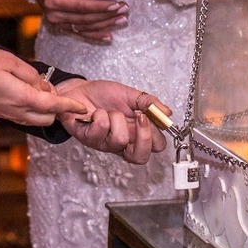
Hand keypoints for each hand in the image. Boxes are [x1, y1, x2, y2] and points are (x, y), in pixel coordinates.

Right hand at [0, 47, 87, 125]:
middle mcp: (16, 112)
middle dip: (58, 108)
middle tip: (56, 87)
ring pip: (36, 120)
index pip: (53, 106)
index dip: (70, 107)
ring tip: (43, 88)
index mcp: (21, 98)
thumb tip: (43, 85)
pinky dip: (34, 110)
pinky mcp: (0, 114)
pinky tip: (29, 93)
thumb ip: (30, 74)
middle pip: (47, 118)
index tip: (84, 107)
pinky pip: (24, 117)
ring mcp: (7, 115)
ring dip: (46, 110)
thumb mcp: (8, 61)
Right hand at [21, 0, 128, 42]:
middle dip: (107, 15)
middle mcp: (54, 16)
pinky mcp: (61, 25)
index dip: (100, 6)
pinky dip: (95, 35)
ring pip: (85, 27)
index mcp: (54, 1)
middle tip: (125, 9)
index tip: (116, 3)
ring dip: (105, 25)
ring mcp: (57, 23)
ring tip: (122, 19)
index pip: (82, 6)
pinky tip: (109, 36)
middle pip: (86, 19)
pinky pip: (80, 32)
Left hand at [54, 78, 170, 163]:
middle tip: (138, 116)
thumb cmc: (104, 95)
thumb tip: (168, 112)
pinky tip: (95, 112)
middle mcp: (123, 142)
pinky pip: (101, 129)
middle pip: (141, 157)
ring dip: (116, 118)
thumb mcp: (130, 95)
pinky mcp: (89, 139)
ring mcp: (106, 143)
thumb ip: (149, 103)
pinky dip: (99, 114)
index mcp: (136, 133)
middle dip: (143, 135)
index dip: (155, 135)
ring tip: (108, 111)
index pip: (156, 147)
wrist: (80, 89)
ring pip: (120, 139)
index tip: (147, 116)